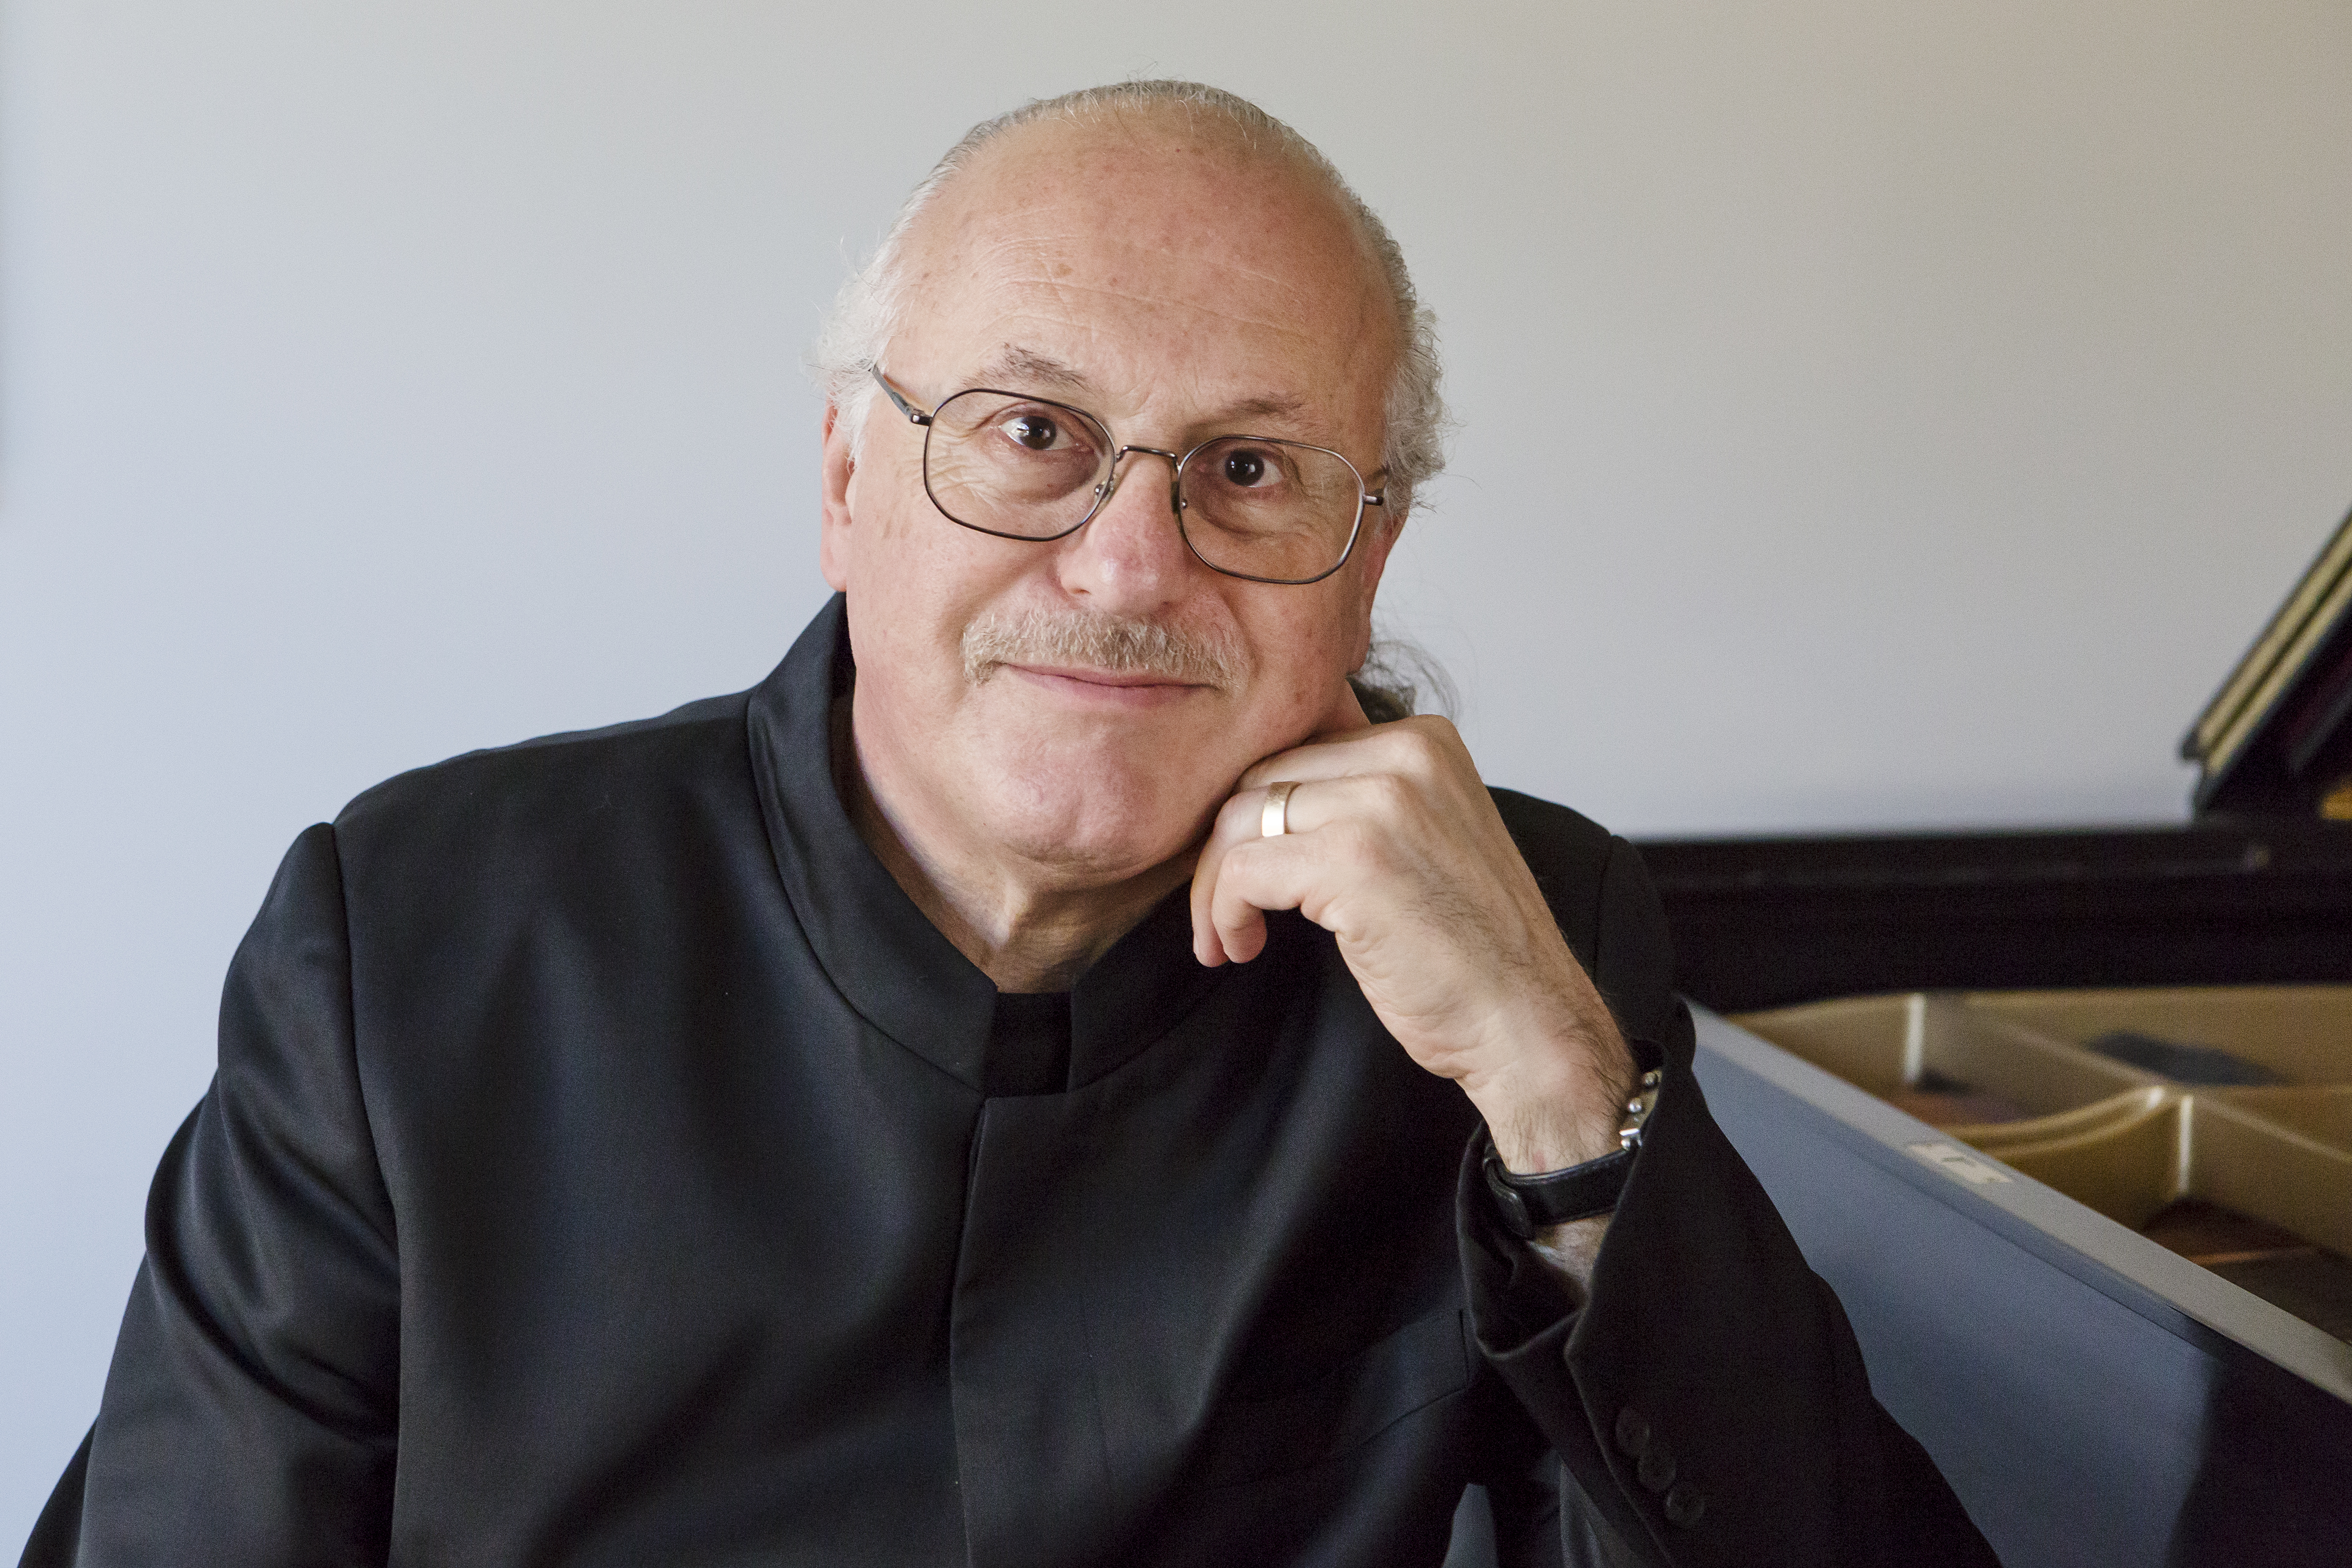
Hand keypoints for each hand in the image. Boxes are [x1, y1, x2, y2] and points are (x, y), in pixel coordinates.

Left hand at [1187, 680, 1636, 1177]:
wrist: (1528, 1023)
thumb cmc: (1471, 951)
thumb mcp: (1423, 839)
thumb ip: (1360, 801)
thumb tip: (1258, 798)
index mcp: (1424, 740)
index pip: (1296, 752)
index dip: (1253, 816)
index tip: (1243, 872)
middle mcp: (1407, 754)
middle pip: (1260, 779)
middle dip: (1223, 848)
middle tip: (1222, 911)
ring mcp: (1383, 803)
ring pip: (1240, 820)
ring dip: (1215, 886)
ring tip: (1224, 938)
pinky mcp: (1353, 860)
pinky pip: (1244, 869)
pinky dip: (1224, 912)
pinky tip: (1242, 946)